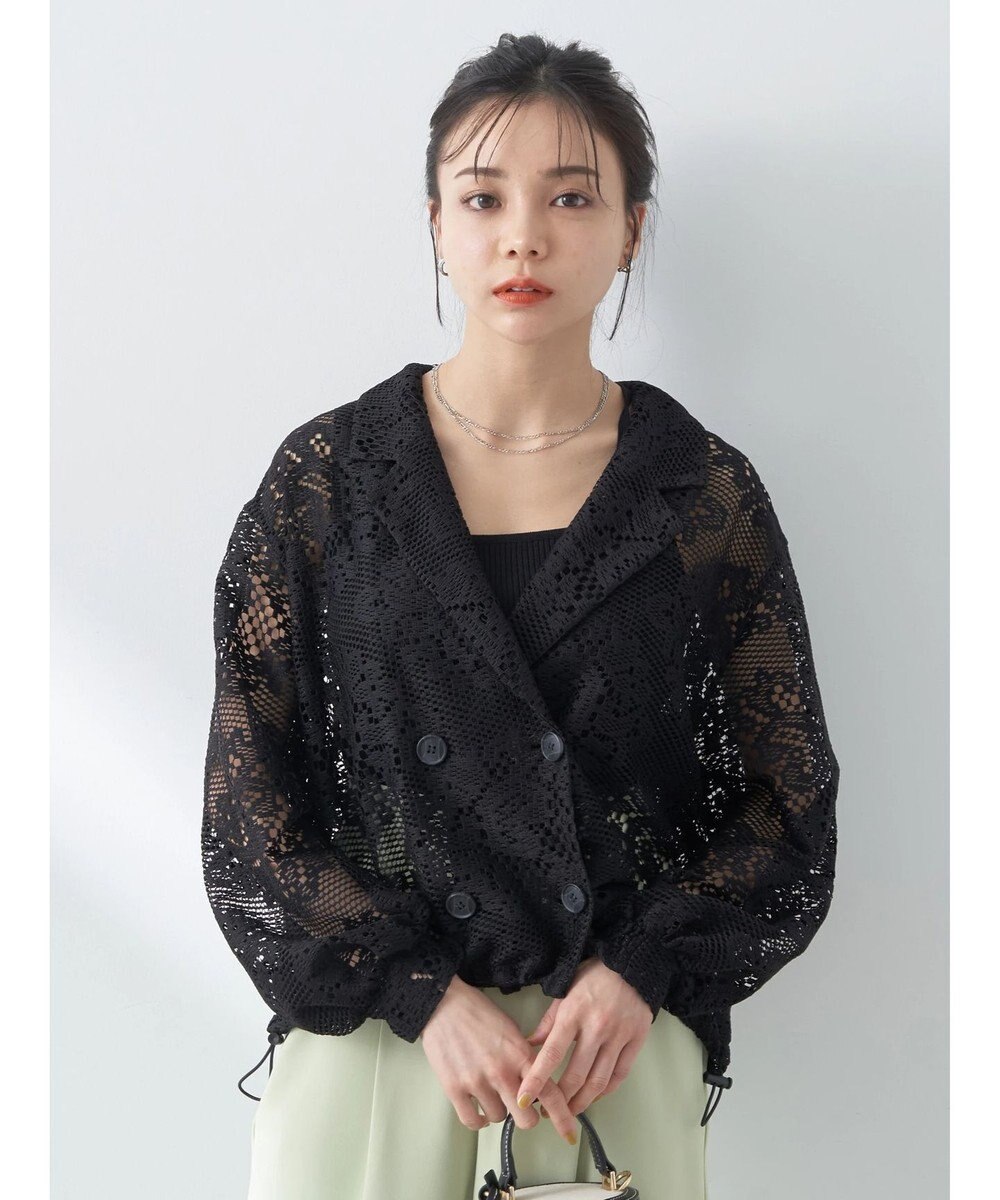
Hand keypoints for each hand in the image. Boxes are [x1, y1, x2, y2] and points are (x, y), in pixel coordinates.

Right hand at [420, 975, 581, 1144]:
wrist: (444, 1004)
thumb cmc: (478, 1013)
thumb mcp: (511, 1030)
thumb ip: (525, 1057)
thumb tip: (536, 1081)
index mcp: (520, 1054)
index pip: (550, 1093)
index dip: (563, 1117)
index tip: (570, 1134)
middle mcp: (502, 1071)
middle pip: (526, 1119)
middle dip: (527, 1116)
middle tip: (521, 1106)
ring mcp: (477, 1081)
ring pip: (499, 1119)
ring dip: (498, 1110)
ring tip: (491, 1091)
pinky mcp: (454, 1088)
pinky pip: (473, 1121)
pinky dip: (478, 1119)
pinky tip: (478, 1107)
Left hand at [517, 958, 653, 1118]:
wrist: (632, 963)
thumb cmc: (595, 975)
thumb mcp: (565, 991)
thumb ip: (549, 1022)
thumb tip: (530, 1046)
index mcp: (573, 1013)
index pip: (550, 1054)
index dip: (536, 1080)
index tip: (523, 1099)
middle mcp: (596, 1027)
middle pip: (575, 1075)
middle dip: (559, 1100)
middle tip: (548, 1111)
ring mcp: (618, 1035)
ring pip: (598, 1081)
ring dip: (582, 1101)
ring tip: (570, 1110)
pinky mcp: (637, 1040)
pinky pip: (620, 1074)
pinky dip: (606, 1091)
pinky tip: (594, 1095)